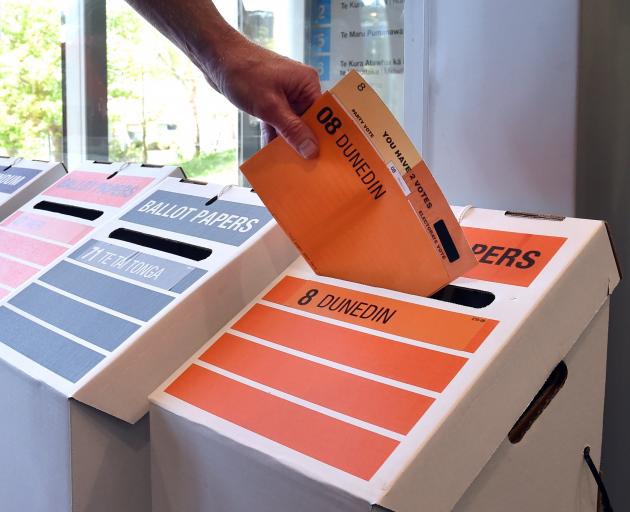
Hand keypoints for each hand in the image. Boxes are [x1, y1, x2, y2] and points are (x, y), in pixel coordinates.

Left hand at [204, 34, 321, 158]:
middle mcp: (299, 87)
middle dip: (302, 142)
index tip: (321, 158)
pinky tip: (269, 152)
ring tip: (286, 164)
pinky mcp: (270, 98)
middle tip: (302, 166)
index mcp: (307, 83)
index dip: (321, 137)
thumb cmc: (244, 73)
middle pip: (307, 121)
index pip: (322, 115)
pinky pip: (277, 121)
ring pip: (290, 124)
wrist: (216, 57)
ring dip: (285, 141)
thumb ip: (292, 130)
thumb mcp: (270, 107)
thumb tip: (312, 150)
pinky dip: (273, 134)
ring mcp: (284, 93)